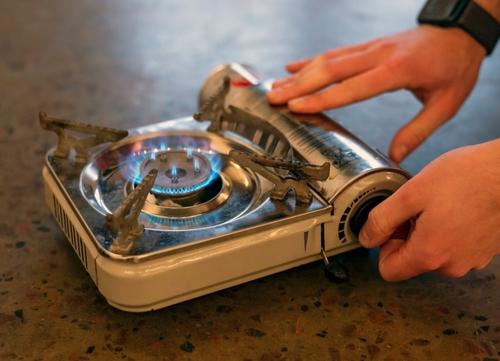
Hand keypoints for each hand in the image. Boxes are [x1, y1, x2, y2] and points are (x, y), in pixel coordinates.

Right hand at [267, 26, 485, 161]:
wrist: (461, 31)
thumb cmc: (456, 67)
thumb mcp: (446, 103)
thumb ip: (418, 131)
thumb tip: (395, 156)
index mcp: (397, 71)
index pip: (352, 87)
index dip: (322, 97)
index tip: (296, 106)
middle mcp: (378, 55)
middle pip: (330, 69)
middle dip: (298, 85)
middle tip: (272, 98)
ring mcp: (371, 48)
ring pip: (328, 59)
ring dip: (299, 73)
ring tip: (274, 86)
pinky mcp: (368, 46)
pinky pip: (335, 52)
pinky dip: (310, 59)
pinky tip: (292, 66)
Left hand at [358, 139, 499, 280]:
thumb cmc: (467, 178)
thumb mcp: (411, 194)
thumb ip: (382, 220)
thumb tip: (365, 238)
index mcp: (429, 255)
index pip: (388, 271)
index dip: (383, 246)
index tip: (392, 224)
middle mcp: (451, 266)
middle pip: (411, 261)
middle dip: (407, 235)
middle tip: (417, 206)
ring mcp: (471, 260)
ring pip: (434, 252)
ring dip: (428, 231)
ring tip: (440, 204)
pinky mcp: (484, 251)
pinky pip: (454, 246)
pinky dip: (449, 230)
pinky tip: (455, 207)